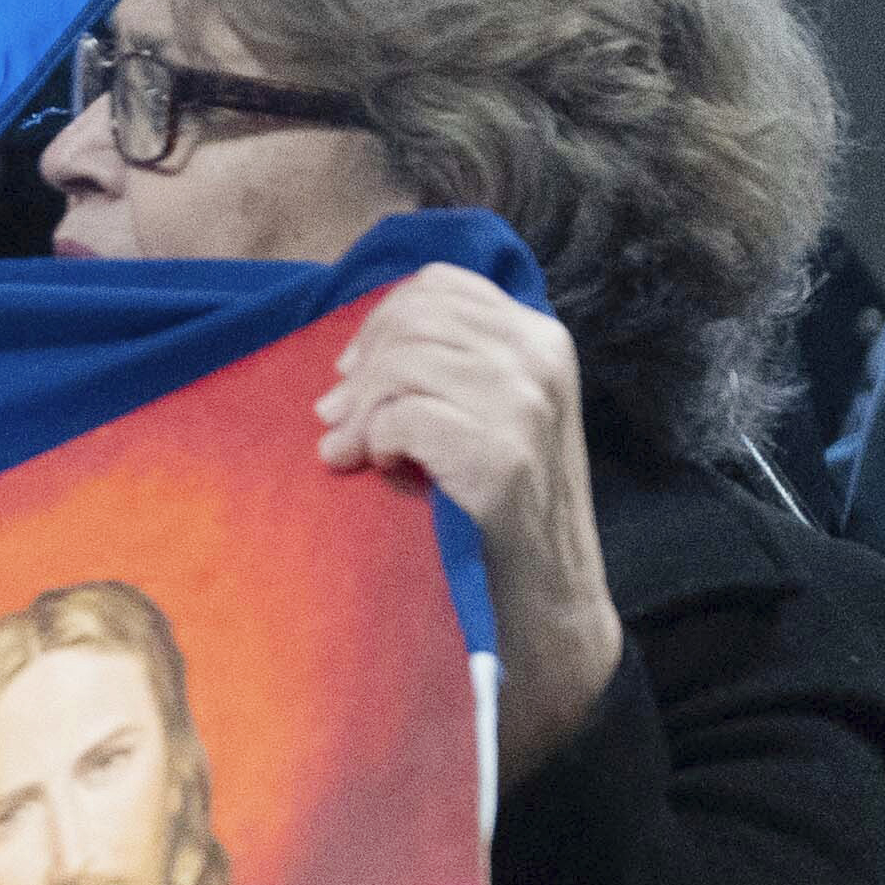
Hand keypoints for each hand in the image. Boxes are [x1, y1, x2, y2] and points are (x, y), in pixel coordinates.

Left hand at [321, 265, 617, 778]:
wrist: (547, 598)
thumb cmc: (500, 506)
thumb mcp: (487, 415)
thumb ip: (442, 371)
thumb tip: (344, 367)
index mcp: (540, 339)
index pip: (440, 285)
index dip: (382, 320)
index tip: (355, 371)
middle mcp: (541, 360)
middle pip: (415, 319)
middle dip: (362, 368)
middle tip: (337, 420)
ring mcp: (527, 405)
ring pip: (404, 363)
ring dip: (361, 410)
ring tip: (350, 450)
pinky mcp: (502, 456)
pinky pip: (405, 415)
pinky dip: (376, 439)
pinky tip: (379, 467)